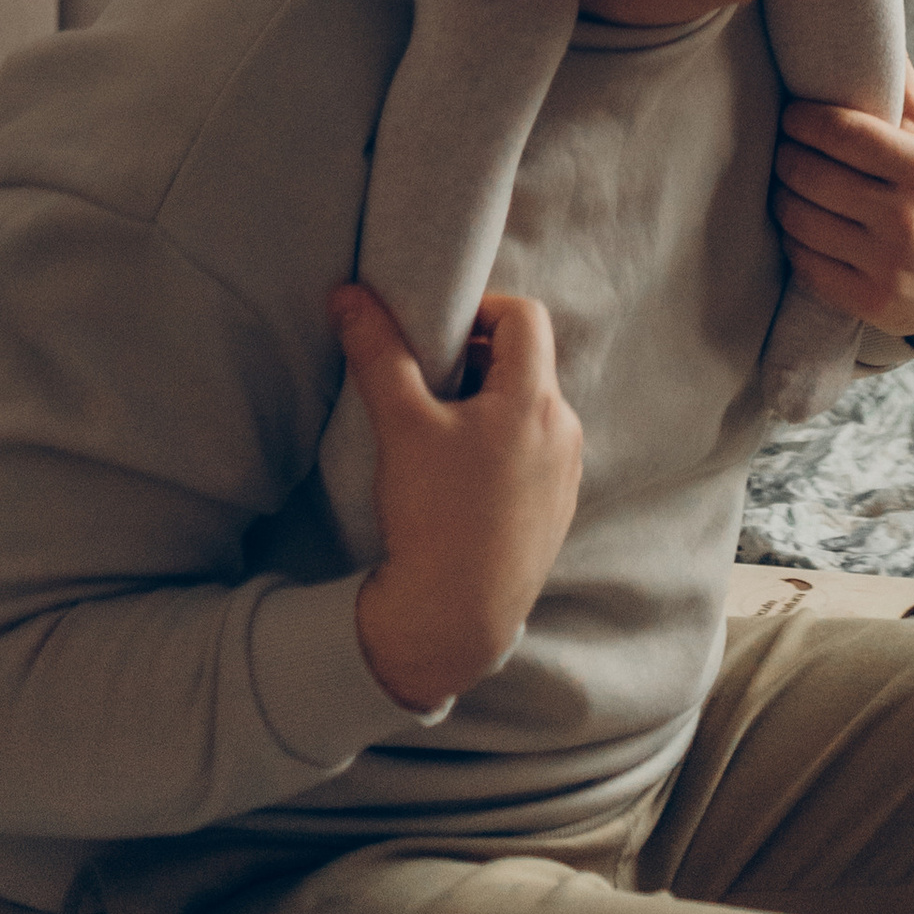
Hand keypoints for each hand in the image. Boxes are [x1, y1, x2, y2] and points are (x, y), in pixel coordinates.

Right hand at [335, 284, 583, 714]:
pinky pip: (533, 456)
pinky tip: (459, 482)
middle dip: (477, 361)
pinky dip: (500, 449)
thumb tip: (348, 293)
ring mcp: (565, 475)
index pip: (523, 317)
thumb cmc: (432, 518)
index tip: (438, 334)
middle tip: (428, 383)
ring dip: (489, 407)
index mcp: (536, 399)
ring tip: (439, 434)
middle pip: (527, 364)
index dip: (481, 311)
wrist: (454, 620)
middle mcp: (564, 430)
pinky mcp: (557, 512)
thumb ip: (377, 352)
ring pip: (529, 412)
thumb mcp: (400, 425)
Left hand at [771, 65, 913, 340]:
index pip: (840, 132)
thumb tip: (875, 25)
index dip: (802, 118)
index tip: (792, 113)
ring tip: (786, 181)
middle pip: (810, 174)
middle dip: (786, 154)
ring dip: (782, 195)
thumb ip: (905, 93)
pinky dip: (793, 239)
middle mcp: (905, 217)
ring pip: (799, 219)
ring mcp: (887, 264)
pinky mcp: (871, 301)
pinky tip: (799, 223)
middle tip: (784, 145)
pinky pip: (805, 263)